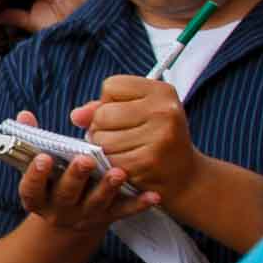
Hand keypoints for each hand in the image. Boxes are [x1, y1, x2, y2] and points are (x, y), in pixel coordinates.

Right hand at [10, 110, 156, 230]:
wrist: (69, 220)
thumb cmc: (53, 182)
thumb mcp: (39, 167)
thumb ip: (32, 140)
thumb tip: (25, 115)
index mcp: (38, 197)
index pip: (32, 188)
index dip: (36, 174)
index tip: (44, 158)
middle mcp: (59, 209)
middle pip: (66, 194)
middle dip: (76, 177)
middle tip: (85, 160)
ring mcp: (84, 215)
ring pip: (96, 203)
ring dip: (107, 188)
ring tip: (117, 172)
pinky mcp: (107, 217)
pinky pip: (124, 212)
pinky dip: (139, 204)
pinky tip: (152, 195)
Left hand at [71, 75, 201, 198]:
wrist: (185, 177)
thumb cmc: (155, 139)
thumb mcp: (137, 113)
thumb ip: (102, 108)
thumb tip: (76, 116)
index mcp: (162, 91)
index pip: (111, 86)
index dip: (109, 102)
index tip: (126, 114)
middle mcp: (164, 110)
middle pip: (102, 114)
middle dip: (101, 128)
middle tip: (121, 137)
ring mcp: (159, 136)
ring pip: (101, 139)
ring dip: (104, 149)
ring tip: (125, 151)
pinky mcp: (148, 161)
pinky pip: (108, 159)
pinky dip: (111, 165)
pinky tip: (128, 165)